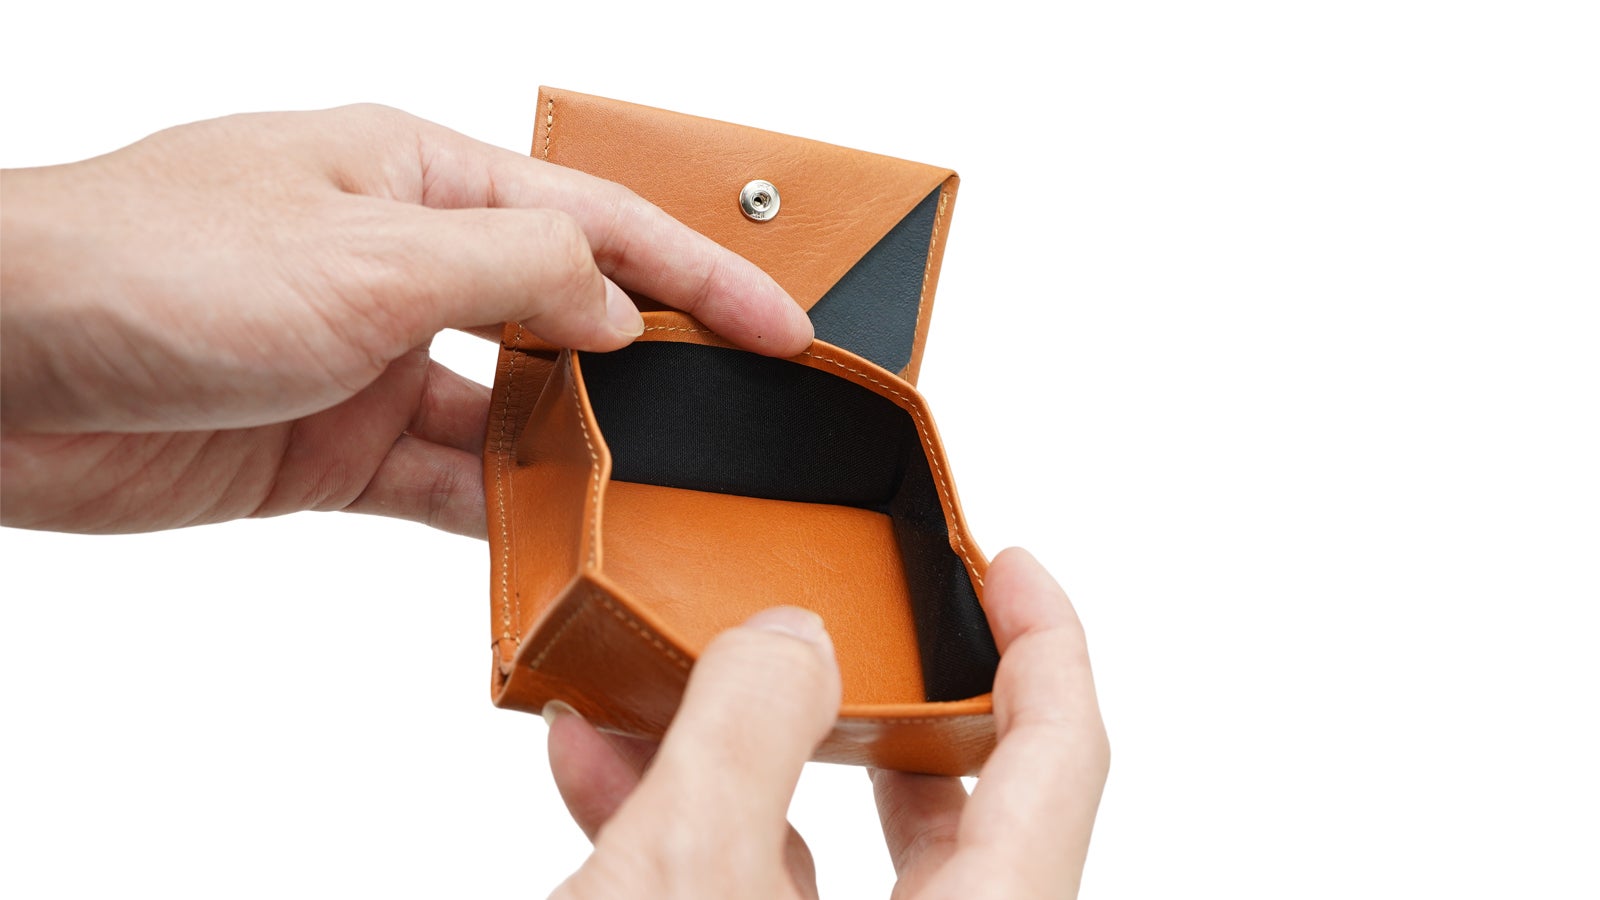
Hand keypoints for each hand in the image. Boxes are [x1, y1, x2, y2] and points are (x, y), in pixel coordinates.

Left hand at [0, 105, 811, 534]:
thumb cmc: (142, 263)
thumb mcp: (366, 254)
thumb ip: (514, 276)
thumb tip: (612, 308)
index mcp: (414, 178)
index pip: (596, 221)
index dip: (700, 273)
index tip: (779, 324)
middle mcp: (402, 262)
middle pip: (563, 315)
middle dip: (648, 365)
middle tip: (737, 416)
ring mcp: (370, 357)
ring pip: (510, 410)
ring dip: (573, 453)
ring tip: (649, 493)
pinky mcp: (331, 443)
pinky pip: (448, 480)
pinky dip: (499, 509)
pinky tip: (550, 534)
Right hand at [544, 548, 1108, 898]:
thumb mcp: (685, 875)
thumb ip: (748, 733)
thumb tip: (788, 641)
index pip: (1062, 758)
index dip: (1048, 642)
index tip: (1008, 566)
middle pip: (966, 807)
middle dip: (907, 694)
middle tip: (885, 618)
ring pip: (831, 851)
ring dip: (756, 755)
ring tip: (695, 671)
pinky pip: (752, 892)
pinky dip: (690, 828)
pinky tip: (603, 766)